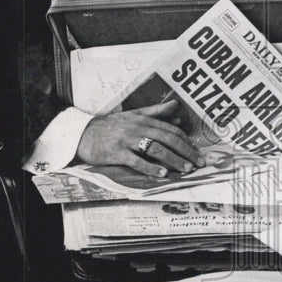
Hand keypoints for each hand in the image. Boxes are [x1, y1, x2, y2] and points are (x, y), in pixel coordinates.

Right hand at [77, 100, 202, 175]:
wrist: (83, 133)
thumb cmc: (111, 126)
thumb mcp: (134, 115)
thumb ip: (155, 111)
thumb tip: (175, 107)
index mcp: (144, 119)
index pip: (171, 130)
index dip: (186, 142)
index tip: (197, 152)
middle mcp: (138, 128)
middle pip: (168, 139)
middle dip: (186, 152)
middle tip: (199, 163)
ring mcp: (128, 140)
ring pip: (156, 149)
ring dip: (173, 160)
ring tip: (185, 169)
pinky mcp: (117, 153)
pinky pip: (137, 161)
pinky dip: (150, 167)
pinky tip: (162, 174)